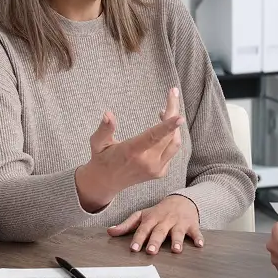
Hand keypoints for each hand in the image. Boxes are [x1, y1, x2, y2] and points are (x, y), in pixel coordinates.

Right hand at [75, 88, 184, 211]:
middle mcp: (147, 162)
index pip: (153, 137)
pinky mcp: (161, 172)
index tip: (180, 116)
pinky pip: (172, 151)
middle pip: (169, 136)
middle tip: (172, 94)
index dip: (167, 126)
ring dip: (174, 126)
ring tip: (165, 111)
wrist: (106, 182)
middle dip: (173, 113)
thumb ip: (104, 129)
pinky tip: (162, 129)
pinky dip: (171, 137)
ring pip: (175, 143)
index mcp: (132, 152)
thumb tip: (108, 114)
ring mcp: (156, 169)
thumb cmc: (101, 158)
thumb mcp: (97, 143)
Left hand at [107, 195, 202, 253]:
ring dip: (177, 241)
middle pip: (160, 231)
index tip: (134, 248)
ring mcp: (179, 222)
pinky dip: (198, 237)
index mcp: (152, 218)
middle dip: (155, 241)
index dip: (138, 238)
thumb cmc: (160, 211)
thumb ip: (127, 224)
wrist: (182, 199)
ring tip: (176, 250)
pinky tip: (200, 244)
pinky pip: (195, 231)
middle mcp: (165, 220)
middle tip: (151, 251)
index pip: (143, 229)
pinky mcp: (192, 224)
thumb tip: (110, 231)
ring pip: (178, 232)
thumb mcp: (143, 215)